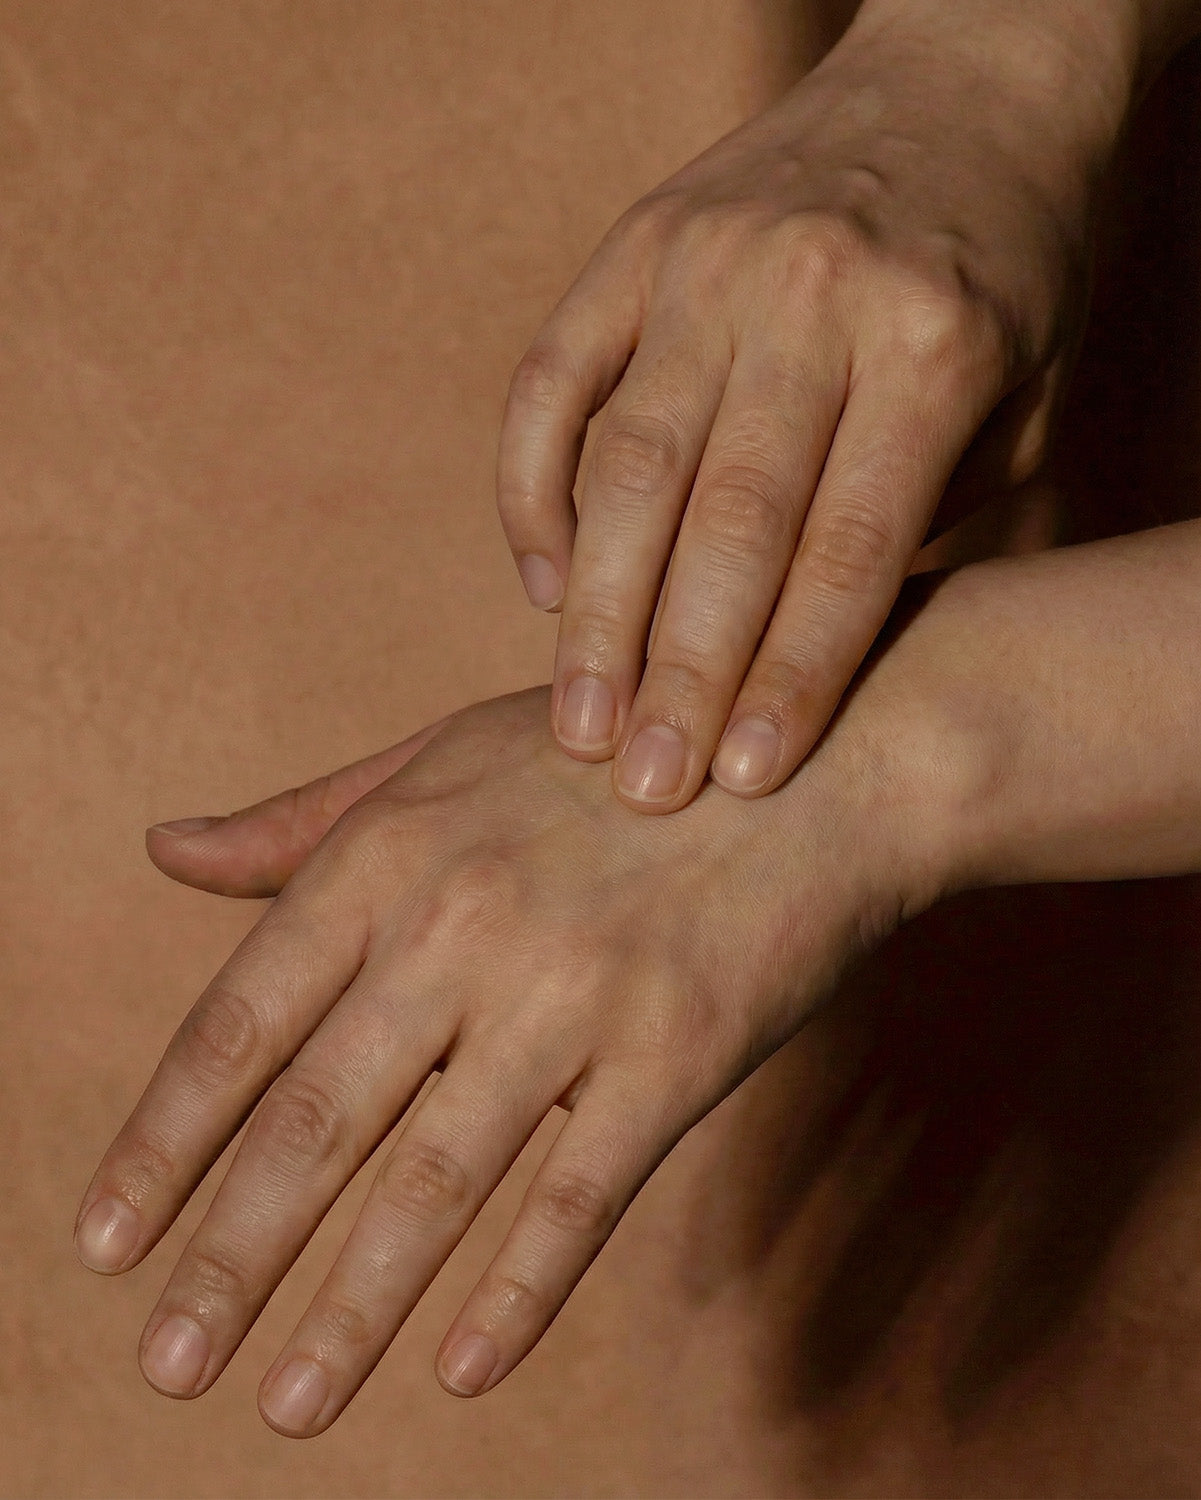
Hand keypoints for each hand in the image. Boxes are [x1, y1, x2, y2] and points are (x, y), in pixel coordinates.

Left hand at [74, 682, 938, 1436]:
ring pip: (436, 1181)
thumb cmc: (610, 756)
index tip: (107, 1240)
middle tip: (167, 1362)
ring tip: (287, 1407)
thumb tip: (163, 851)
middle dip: (232, 1256)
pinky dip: (517, 1294)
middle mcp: (465, 923)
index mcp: (392, 850)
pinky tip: (460, 1372)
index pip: (242, 1021)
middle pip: (318, 1119)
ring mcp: (575, 992)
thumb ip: (305, 819)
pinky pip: (579, 1198)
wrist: (814, 761)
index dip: (165, 1141)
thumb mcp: (446, 757)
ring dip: (351, 1310)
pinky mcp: (676, 1052)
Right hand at [498, 0, 1117, 809]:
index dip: (790, 679)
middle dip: (679, 671)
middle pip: (725, 521)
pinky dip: (535, 492)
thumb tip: (798, 657)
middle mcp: (811, 298)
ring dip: (597, 610)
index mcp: (934, 345)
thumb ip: (919, 524)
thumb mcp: (1022, 402)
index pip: (846, 553)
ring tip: (579, 724)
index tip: (741, 781)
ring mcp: (708, 263)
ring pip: (627, 464)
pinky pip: (552, 382)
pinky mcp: (635, 244)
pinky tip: (547, 584)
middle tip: (640, 788)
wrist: (964, 77)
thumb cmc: (1007, 269)